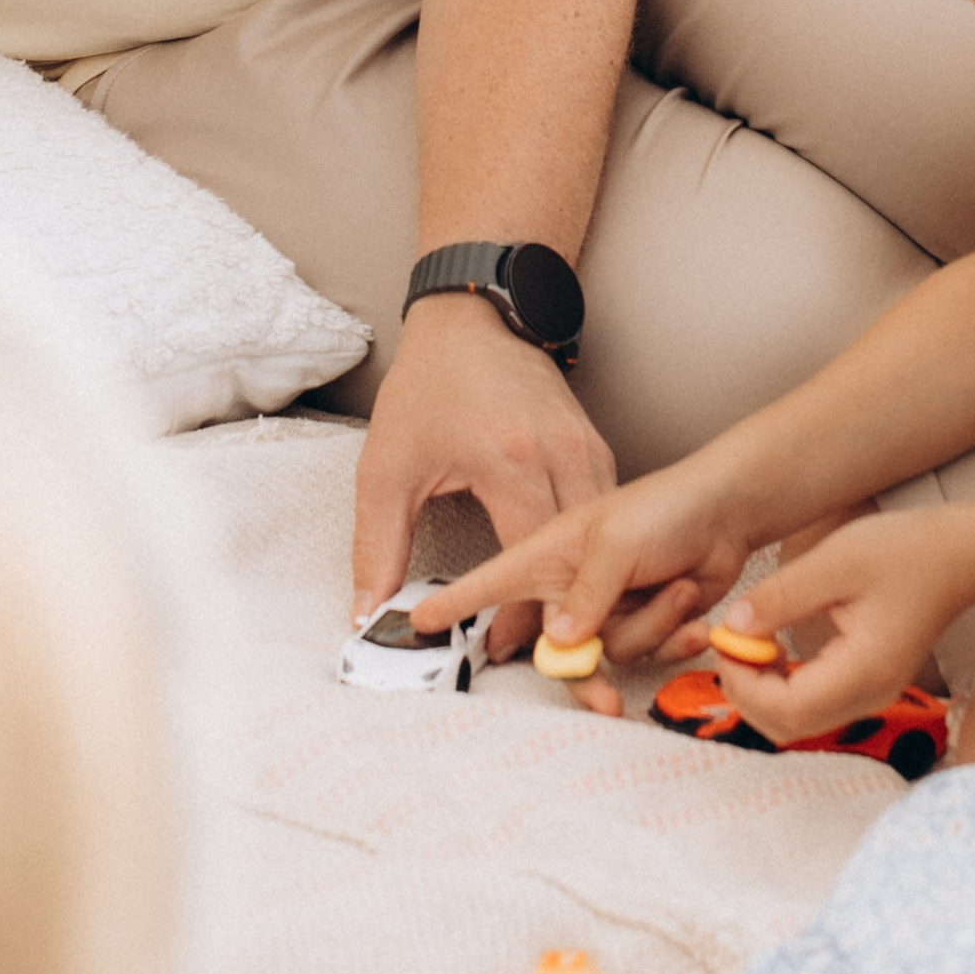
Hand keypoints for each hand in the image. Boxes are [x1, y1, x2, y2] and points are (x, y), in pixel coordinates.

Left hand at [350, 298, 615, 663]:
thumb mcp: (386, 467)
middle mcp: (561, 455)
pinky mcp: (594, 445)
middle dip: (559, 616)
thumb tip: (368, 614)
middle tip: (532, 656)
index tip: (492, 649)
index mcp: (511, 461)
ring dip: (580, 585)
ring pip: (602, 539)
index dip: (518, 616)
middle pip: (579, 559)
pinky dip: (591, 552)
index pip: (530, 562)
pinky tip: (567, 578)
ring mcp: (586, 447)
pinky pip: (605, 514)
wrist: (470, 317)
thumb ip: (376, 546)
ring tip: (550, 626)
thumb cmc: (428, 386)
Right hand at [410, 449, 758, 718]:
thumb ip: (585, 593)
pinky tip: (694, 614)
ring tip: (674, 588)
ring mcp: (611, 604)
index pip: (491, 582)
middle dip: (584, 675)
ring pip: (611, 654)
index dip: (455, 602)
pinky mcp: (647, 619)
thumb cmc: (667, 503)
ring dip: (650, 629)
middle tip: (603, 701)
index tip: (419, 620)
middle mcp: (574, 584)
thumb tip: (560, 644)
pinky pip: (648, 653)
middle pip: (556, 648)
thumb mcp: (616, 541)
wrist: (730, 508)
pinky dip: (673, 637)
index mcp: (551, 553)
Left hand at [676, 508, 974, 745]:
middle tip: (728, 645)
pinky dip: (783, 686)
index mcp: (863, 671)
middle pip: (788, 726)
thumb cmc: (902, 551)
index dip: (743, 684)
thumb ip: (779, 598)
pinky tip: (775, 648)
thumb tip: (732, 628)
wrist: (960, 556)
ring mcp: (871, 696)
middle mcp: (869, 696)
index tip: (723, 641)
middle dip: (746, 693)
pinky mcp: (868, 686)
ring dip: (762, 691)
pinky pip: (814, 704)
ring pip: (798, 721)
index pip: (787, 709)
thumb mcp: (833, 562)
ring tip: (749, 642)